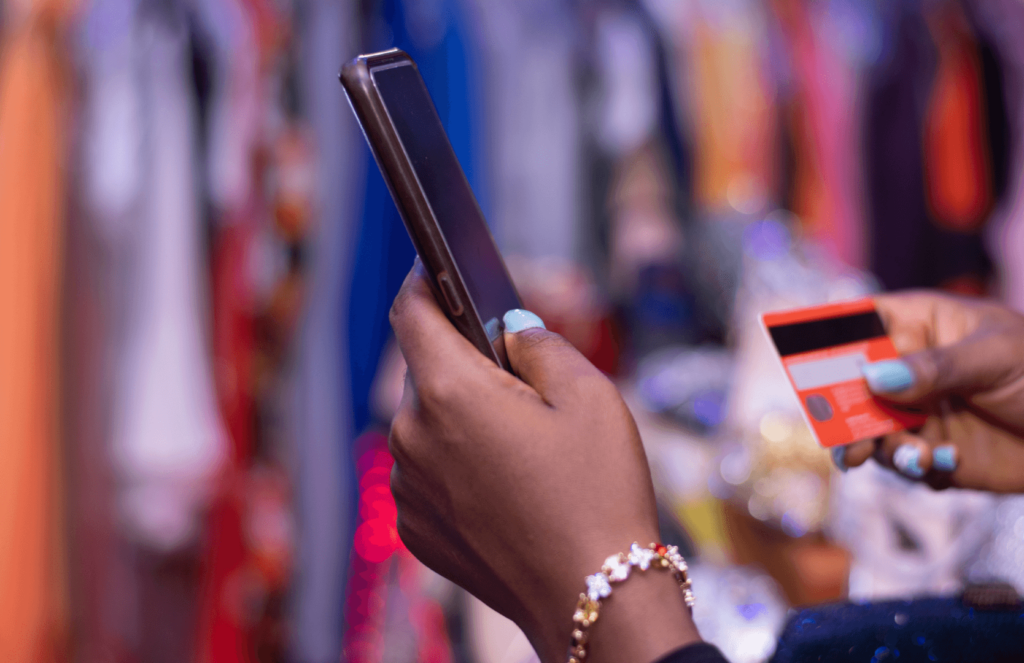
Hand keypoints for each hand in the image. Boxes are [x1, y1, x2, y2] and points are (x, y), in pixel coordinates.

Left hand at [387, 265, 698, 662]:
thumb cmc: (598, 493)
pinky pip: (426, 471)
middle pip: (423, 370)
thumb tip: (510, 330)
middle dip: (461, 360)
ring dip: (457, 416)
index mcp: (450, 393)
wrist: (593, 598)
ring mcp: (409, 487)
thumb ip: (540, 345)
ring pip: (424, 423)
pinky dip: (453, 462)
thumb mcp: (589, 395)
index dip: (423, 281)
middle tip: (515, 376)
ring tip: (517, 440)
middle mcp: (413, 437)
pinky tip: (503, 482)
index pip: (412, 312)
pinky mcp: (415, 527)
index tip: (435, 268)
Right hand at [839, 291, 1023, 491]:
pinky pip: (901, 463)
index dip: (827, 342)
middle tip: (848, 443)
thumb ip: (935, 367)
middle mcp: (906, 369)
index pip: (858, 324)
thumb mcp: (996, 357)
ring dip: (883, 449)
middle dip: (844, 415)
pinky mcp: (930, 450)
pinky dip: (916, 467)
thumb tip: (872, 377)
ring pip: (869, 431)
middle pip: (850, 386)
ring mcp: (916, 411)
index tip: (810, 369)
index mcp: (918, 325)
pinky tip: (946, 462)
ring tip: (915, 458)